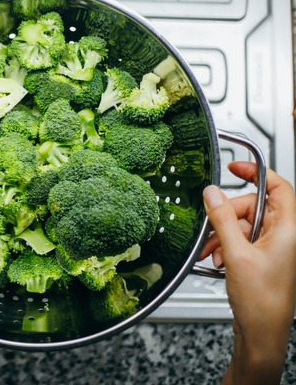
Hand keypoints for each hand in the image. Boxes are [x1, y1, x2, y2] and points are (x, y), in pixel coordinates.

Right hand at [199, 162, 295, 383]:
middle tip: (212, 226)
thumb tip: (212, 193)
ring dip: (223, 234)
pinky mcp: (263, 258)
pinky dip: (226, 246)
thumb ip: (222, 219)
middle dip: (228, 215)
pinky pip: (241, 240)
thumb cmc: (262, 301)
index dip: (256, 173)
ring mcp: (274, 247)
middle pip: (253, 207)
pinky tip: (218, 258)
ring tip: (214, 251)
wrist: (263, 332)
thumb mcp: (236, 254)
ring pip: (244, 224)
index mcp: (289, 229)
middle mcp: (285, 236)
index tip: (235, 167)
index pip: (277, 187)